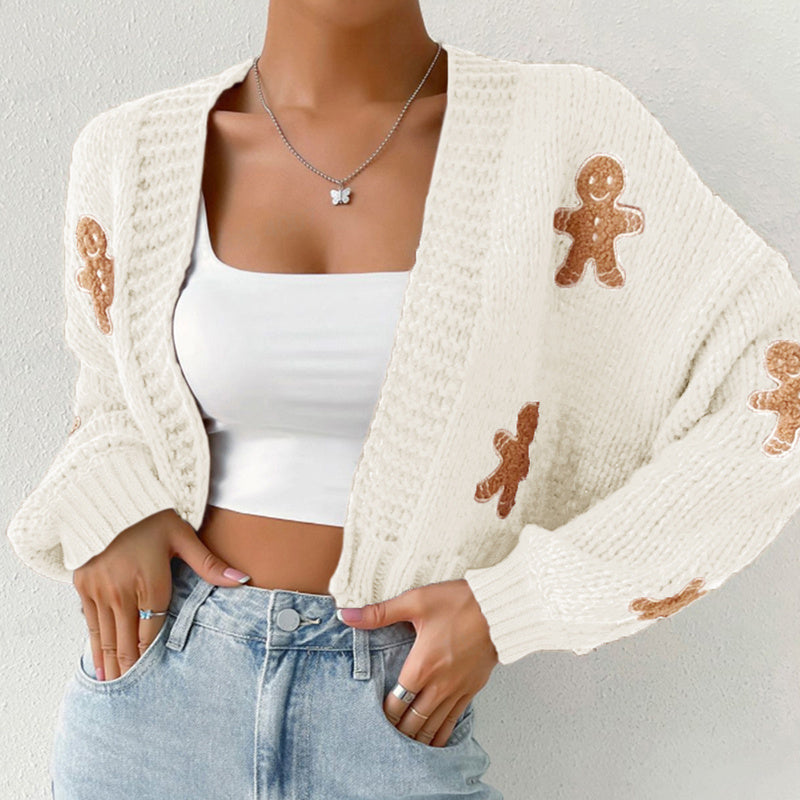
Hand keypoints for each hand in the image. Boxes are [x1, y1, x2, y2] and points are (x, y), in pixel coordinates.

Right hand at [72, 508, 251, 680]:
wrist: (107, 493)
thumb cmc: (151, 514)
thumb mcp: (184, 535)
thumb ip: (210, 564)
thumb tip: (243, 580)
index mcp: (150, 581)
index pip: (152, 628)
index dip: (152, 652)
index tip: (155, 675)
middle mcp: (121, 590)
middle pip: (126, 639)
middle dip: (130, 666)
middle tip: (132, 692)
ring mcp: (98, 588)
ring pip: (105, 634)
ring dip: (109, 660)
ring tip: (113, 684)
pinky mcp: (82, 583)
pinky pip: (89, 620)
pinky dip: (94, 641)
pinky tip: (98, 657)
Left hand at [338, 579, 498, 746]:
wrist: (499, 608)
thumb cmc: (459, 602)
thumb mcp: (416, 601)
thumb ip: (379, 613)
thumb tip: (346, 615)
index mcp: (422, 665)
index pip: (396, 703)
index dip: (383, 715)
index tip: (372, 720)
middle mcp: (440, 684)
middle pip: (414, 721)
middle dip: (398, 732)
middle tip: (385, 739)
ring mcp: (458, 689)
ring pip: (434, 725)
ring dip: (418, 738)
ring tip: (405, 748)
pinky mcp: (473, 688)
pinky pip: (455, 720)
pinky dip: (442, 734)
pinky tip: (435, 741)